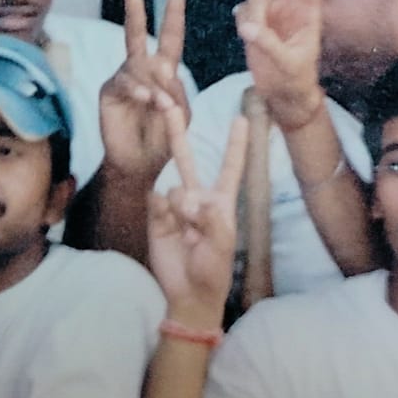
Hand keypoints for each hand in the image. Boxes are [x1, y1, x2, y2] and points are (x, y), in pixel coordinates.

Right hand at [98, 0, 190, 179]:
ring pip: (136, 66)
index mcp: (164, 72)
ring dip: (151, 82)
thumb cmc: (165, 138)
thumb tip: (163, 70)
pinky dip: (137, 89)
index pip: (170, 38)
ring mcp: (123, 79)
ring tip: (160, 104)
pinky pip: (123, 83)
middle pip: (137, 36)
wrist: (141, 164)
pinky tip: (145, 99)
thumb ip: (177, 92)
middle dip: (136, 13)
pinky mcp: (109, 92)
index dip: (173, 15)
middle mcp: (141, 69)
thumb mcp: (182, 116)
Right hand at [145, 106, 248, 326]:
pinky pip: (157, 200)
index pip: (230, 168)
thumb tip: (189, 196)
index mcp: (221, 202)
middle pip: (188, 159)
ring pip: (175, 186)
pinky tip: (171, 229)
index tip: (241, 118)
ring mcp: (175, 205)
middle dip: (177, 133)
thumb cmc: (213, 269)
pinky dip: (165, 213)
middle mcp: (197, 197)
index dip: (236, 144)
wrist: (186, 292)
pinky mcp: (156, 214)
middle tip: (171, 106)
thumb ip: (211, 217)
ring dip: (182, 206)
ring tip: (187, 230)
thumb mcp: (222, 244)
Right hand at [234, 0, 326, 132]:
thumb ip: (268, 44)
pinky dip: (243, 21)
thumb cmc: (296, 78)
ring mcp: (270, 14)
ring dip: (252, 13)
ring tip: (255, 37)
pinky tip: (251, 36)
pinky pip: (241, 12)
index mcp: (307, 15)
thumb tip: (247, 28)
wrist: (283, 92)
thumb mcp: (288, 63)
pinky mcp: (253, 22)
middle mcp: (288, 8)